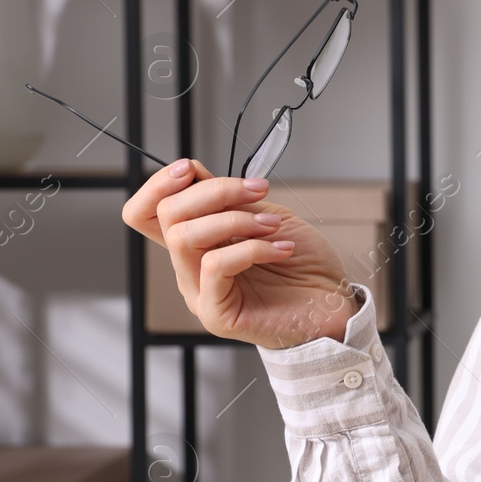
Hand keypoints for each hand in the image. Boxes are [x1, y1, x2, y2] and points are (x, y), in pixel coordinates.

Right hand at [121, 158, 359, 348]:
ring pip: (185, 238)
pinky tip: (281, 248)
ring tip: (272, 225)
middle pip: (167, 216)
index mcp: (197, 243)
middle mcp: (191, 267)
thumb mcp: (266, 216)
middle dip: (215, 191)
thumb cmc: (304, 263)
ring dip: (234, 219)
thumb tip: (194, 173)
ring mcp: (199, 292)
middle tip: (258, 190)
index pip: (146, 213)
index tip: (191, 168)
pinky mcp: (215, 313)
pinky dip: (252, 248)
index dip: (157, 185)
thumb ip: (229, 201)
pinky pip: (215, 266)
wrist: (335, 302)